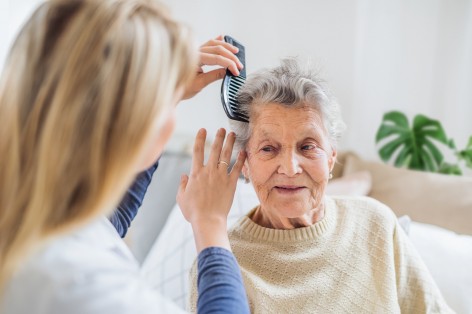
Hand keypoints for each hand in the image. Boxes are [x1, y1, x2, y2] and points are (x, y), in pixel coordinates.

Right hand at [176, 128, 245, 251]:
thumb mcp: (181, 197)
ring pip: (227, 155)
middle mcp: (209, 171)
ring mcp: (221, 176)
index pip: (197, 151)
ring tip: (233, 134)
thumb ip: (182, 185)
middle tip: (222, 129)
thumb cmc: (193, 211)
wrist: (208, 220)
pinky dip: (241, 159)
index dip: (200, 138)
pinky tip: (243, 152)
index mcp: (196, 173)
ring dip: (230, 143)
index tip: (203, 129)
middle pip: (215, 149)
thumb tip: (184, 176)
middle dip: (219, 137)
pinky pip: (237, 168)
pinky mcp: (231, 183)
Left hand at [181, 35, 243, 99]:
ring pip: (213, 44)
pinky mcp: (196, 52)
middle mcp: (194, 52)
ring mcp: (195, 50)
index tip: (236, 71)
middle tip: (239, 65)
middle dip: (231, 57)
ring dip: (226, 47)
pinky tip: (222, 38)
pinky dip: (216, 41)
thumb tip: (227, 71)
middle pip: (217, 49)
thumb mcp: (199, 83)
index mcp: (195, 59)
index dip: (229, 64)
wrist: (172, 88)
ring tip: (236, 51)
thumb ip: (214, 76)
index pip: (216, 58)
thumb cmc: (182, 88)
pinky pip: (207, 43)